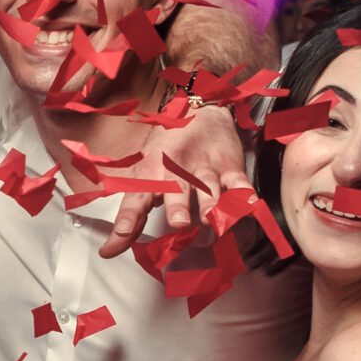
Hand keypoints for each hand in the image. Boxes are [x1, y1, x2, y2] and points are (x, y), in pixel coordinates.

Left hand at [101, 103, 252, 257]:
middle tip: (179, 222)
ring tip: (211, 220)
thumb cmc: (166, 152)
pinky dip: (244, 194)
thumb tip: (111, 248)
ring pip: (208, 187)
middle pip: (176, 190)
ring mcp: (204, 169)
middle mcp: (176, 171)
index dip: (126, 220)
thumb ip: (133, 213)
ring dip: (210, 204)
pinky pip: (239, 182)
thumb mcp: (143, 176)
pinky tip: (248, 205)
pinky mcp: (229, 168)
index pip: (134, 200)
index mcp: (150, 174)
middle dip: (177, 207)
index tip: (119, 238)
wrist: (201, 113)